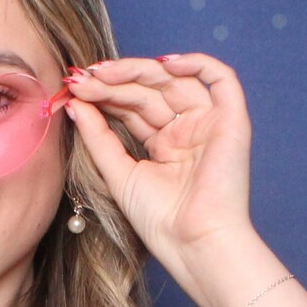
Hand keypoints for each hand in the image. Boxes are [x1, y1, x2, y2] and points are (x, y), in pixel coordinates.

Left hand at [64, 51, 254, 269]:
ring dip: (139, 71)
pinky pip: (222, 79)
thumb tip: (74, 102)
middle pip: (150, 91)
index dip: (104, 93)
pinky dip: (197, 63)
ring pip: (175, 80)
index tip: (74, 87)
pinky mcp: (232, 121)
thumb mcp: (117, 172)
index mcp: (164, 145)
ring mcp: (209, 123)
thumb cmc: (160, 220)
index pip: (132, 106)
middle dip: (114, 81)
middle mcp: (187, 131)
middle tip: (83, 79)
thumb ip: (97, 136)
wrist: (193, 242)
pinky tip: (163, 63)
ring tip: (103, 72)